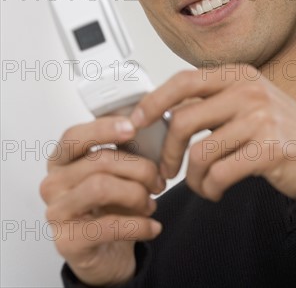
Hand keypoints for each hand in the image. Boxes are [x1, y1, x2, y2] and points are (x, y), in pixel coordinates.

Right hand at [40, 116, 164, 285]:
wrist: (107, 254)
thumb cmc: (110, 206)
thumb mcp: (116, 174)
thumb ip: (122, 151)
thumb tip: (144, 127)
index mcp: (61, 160)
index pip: (74, 136)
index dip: (103, 129)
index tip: (132, 127)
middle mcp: (53, 184)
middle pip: (98, 161)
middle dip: (138, 168)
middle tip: (158, 181)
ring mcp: (57, 213)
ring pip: (101, 187)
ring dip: (136, 194)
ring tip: (151, 204)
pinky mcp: (68, 242)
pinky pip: (109, 226)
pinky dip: (139, 225)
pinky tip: (153, 226)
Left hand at [130, 67, 295, 200]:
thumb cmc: (277, 128)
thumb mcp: (246, 102)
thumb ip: (211, 102)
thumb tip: (163, 113)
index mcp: (237, 75)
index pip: (184, 81)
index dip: (154, 102)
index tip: (136, 122)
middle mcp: (247, 92)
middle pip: (184, 120)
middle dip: (166, 152)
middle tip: (165, 170)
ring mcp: (259, 119)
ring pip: (200, 153)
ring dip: (193, 179)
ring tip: (202, 185)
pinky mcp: (268, 149)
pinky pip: (220, 174)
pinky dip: (210, 189)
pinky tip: (216, 191)